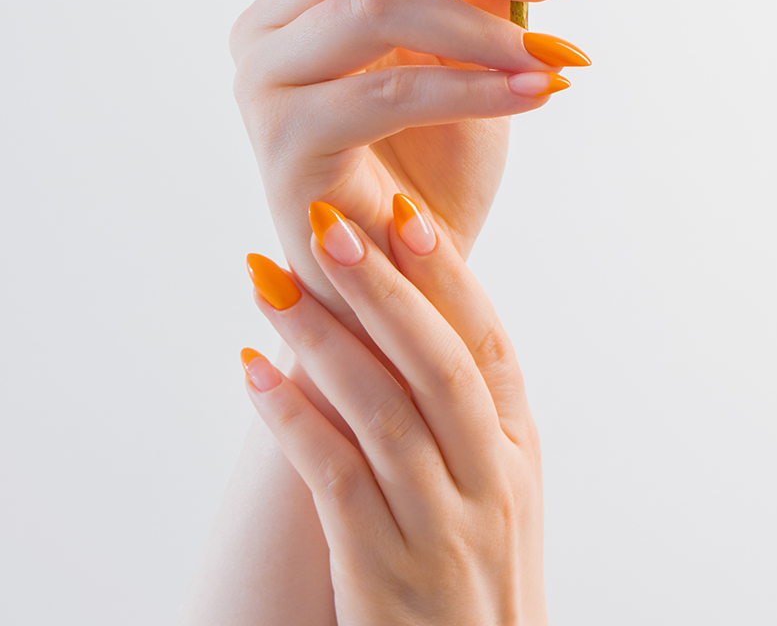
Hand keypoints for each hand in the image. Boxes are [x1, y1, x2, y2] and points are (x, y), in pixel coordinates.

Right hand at [229, 0, 588, 331]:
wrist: (400, 278)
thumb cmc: (429, 174)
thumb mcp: (467, 66)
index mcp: (301, 2)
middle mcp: (267, 33)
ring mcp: (265, 86)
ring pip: (375, 9)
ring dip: (481, 26)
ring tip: (557, 50)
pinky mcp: (282, 145)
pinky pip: (385, 94)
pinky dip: (469, 89)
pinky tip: (534, 92)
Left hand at [241, 195, 547, 625]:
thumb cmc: (472, 561)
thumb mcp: (490, 480)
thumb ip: (459, 405)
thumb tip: (402, 312)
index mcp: (518, 445)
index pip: (486, 342)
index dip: (446, 276)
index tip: (399, 212)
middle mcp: (491, 478)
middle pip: (437, 363)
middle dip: (381, 288)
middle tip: (327, 224)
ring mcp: (443, 526)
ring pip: (381, 410)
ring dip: (321, 337)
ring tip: (266, 281)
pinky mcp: (384, 569)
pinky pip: (334, 476)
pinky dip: (291, 417)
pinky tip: (252, 370)